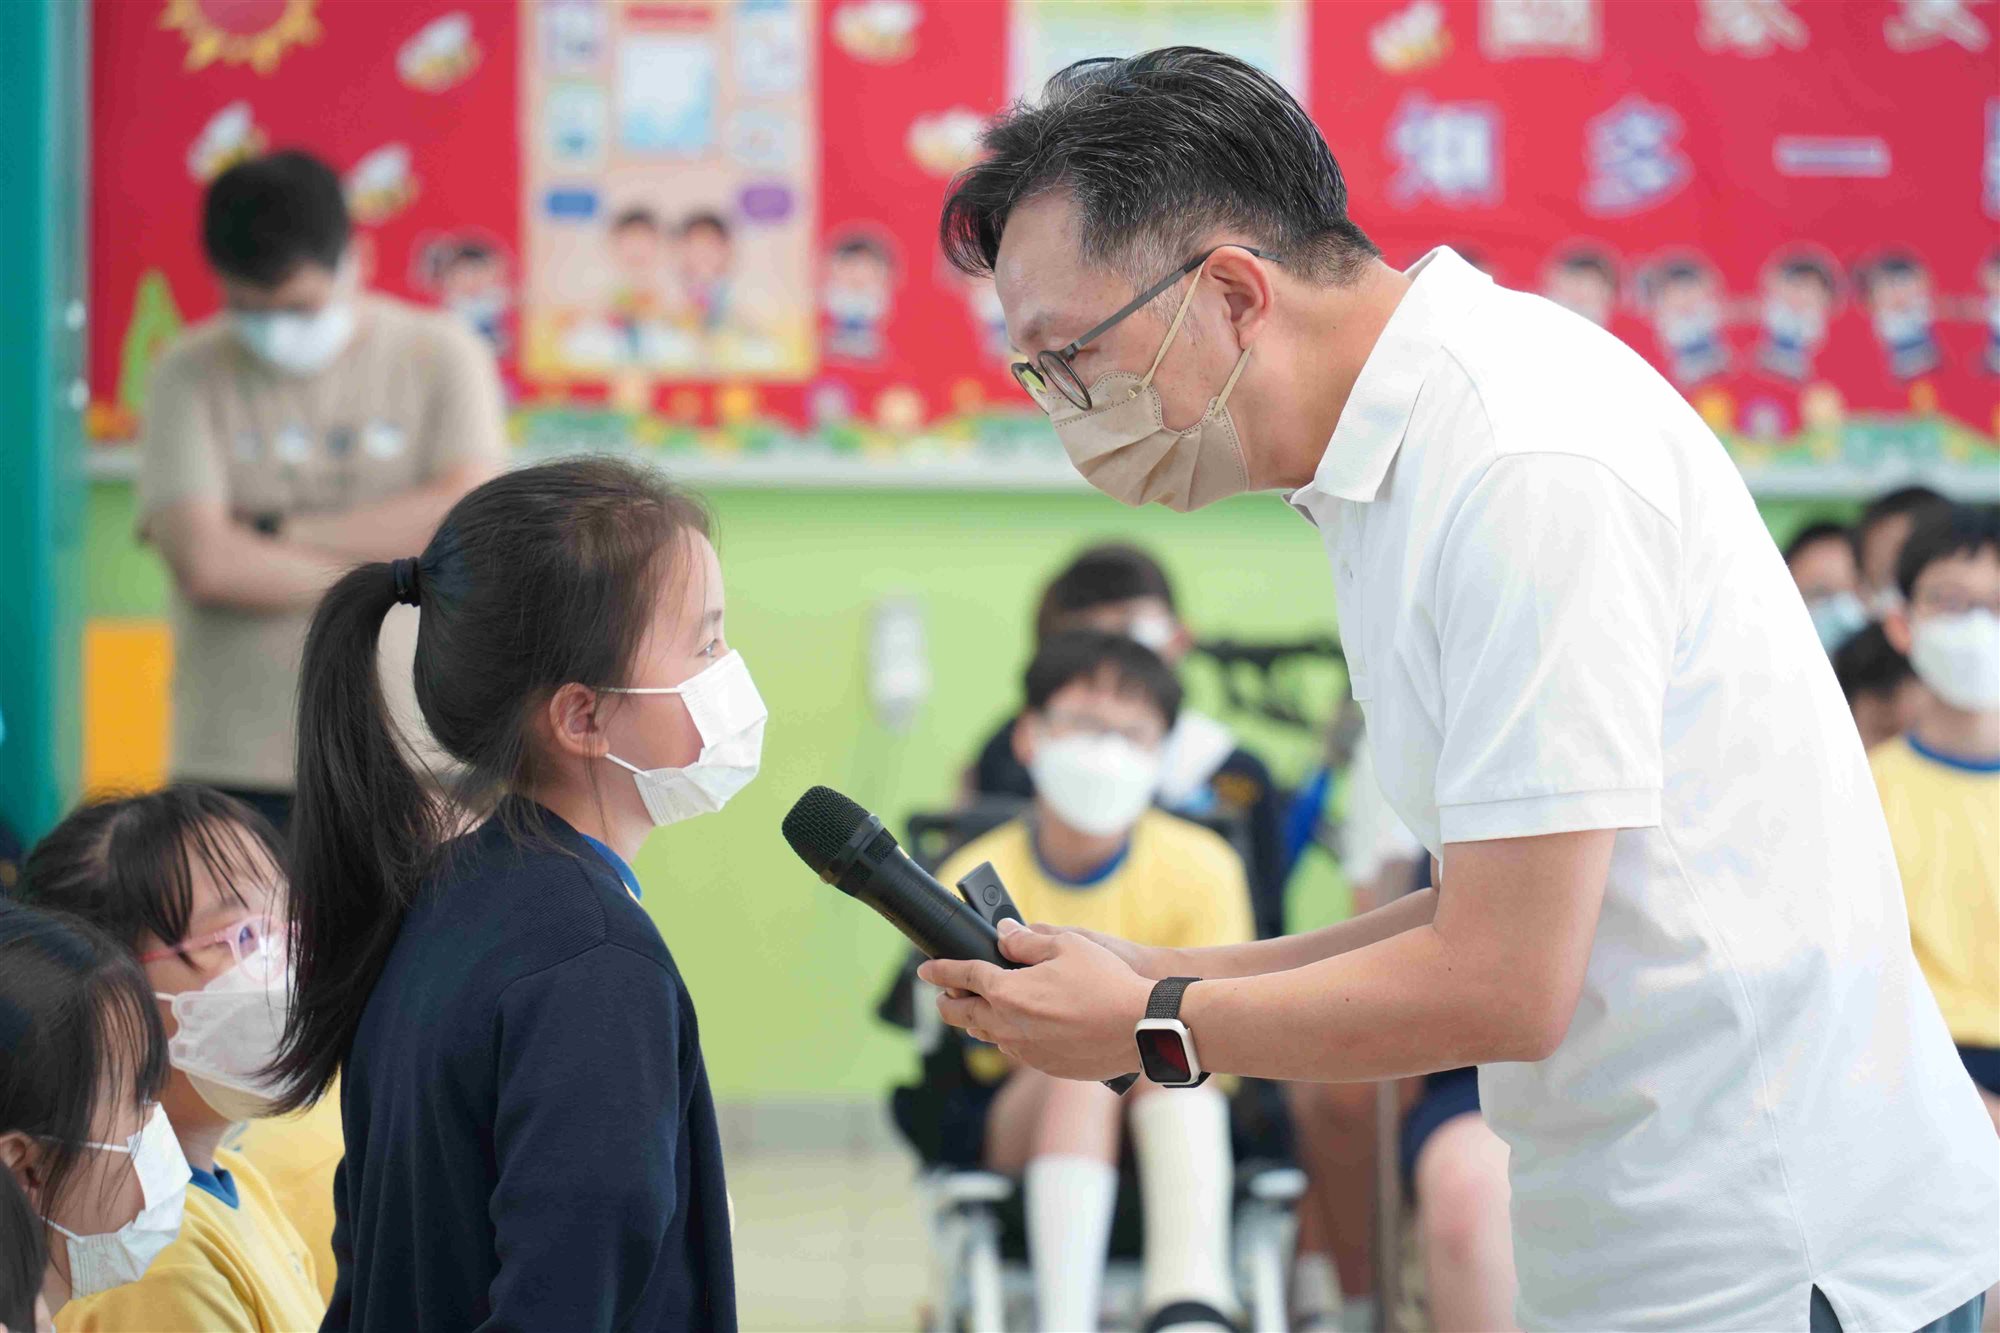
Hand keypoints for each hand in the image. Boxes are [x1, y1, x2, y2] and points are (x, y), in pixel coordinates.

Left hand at [918, 921, 1152, 1081]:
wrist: (1141, 1029)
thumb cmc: (1107, 983)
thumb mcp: (1067, 945)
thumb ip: (1027, 940)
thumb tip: (1003, 932)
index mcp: (1008, 992)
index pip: (962, 977)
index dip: (940, 970)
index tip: (926, 968)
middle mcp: (1009, 1025)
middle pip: (962, 1015)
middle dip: (947, 1001)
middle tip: (943, 993)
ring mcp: (1025, 1049)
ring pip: (986, 1035)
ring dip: (975, 1019)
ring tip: (975, 1009)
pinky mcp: (1044, 1065)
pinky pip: (1014, 1048)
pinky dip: (1007, 1034)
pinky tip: (1017, 1025)